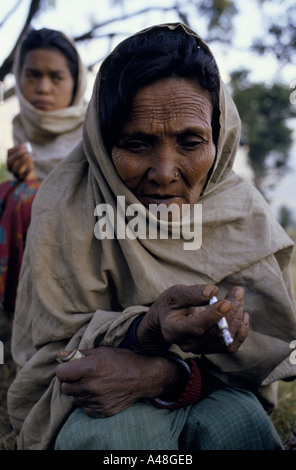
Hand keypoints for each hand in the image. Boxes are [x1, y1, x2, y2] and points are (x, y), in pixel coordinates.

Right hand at [7, 143, 36, 180]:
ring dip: (22, 161)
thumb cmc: (27, 163)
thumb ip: (25, 151)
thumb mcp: (26, 155)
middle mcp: (10, 168)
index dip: (16, 148)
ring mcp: (16, 174)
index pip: (8, 153)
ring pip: (16, 169)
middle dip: (17, 155)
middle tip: (26, 151)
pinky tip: (31, 166)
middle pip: (10, 161)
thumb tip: (26, 146)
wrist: (31, 175)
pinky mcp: (22, 179)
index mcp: (9, 160)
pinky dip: (27, 171)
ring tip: (29, 156)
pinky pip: (24, 176)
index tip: (24, 146)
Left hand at [56, 346, 180, 416]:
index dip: (64, 370)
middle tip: (82, 376)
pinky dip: (89, 402)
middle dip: (71, 381)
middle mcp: (91, 386)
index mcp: (89, 368)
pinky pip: (85, 409)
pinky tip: (99, 393)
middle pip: (65, 388)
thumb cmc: (122, 360)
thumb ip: (79, 354)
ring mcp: (97, 400)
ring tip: (93, 384)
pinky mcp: (102, 410)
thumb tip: (61, 356)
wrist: (143, 377)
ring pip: (75, 399)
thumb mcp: (101, 351)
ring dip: (80, 392)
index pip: (60, 374)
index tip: (70, 369)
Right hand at [136, 284, 248, 354]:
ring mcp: (199, 349)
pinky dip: (241, 331)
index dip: (212, 316)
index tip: (226, 302)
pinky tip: (243, 315)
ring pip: (224, 339)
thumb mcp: (174, 294)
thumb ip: (191, 293)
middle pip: (214, 332)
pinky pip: (230, 346)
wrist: (167, 321)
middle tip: (237, 291)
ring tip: (238, 297)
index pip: (196, 327)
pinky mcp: (211, 349)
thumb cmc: (170, 305)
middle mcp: (186, 344)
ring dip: (237, 317)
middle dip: (230, 311)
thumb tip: (213, 292)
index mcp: (173, 330)